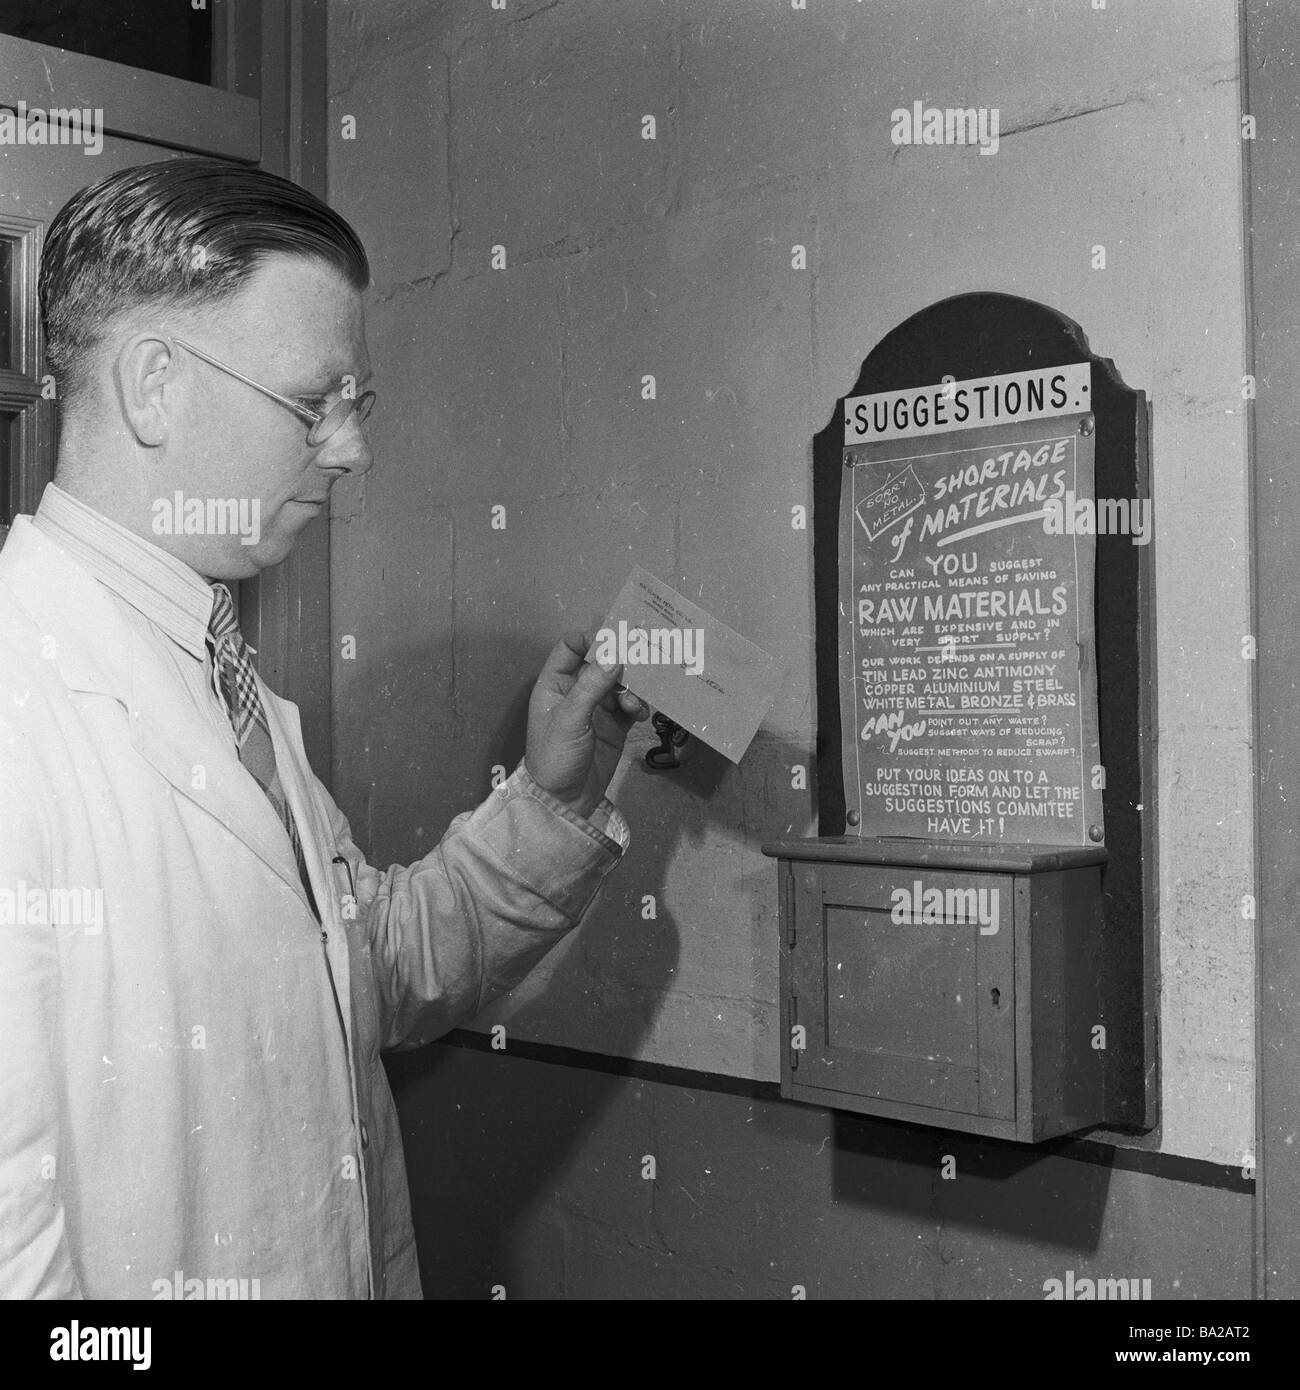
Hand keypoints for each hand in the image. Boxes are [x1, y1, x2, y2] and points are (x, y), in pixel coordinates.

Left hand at [524, 629, 649, 818]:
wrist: (565, 803)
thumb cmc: (555, 758)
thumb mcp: (569, 720)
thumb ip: (591, 687)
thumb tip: (614, 656)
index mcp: (555, 684)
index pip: (571, 646)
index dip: (590, 637)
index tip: (614, 636)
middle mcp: (576, 691)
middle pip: (601, 662)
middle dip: (620, 660)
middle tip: (642, 657)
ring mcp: (597, 708)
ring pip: (620, 683)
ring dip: (632, 687)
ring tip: (635, 702)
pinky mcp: (615, 726)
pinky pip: (631, 705)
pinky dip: (639, 705)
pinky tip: (642, 714)